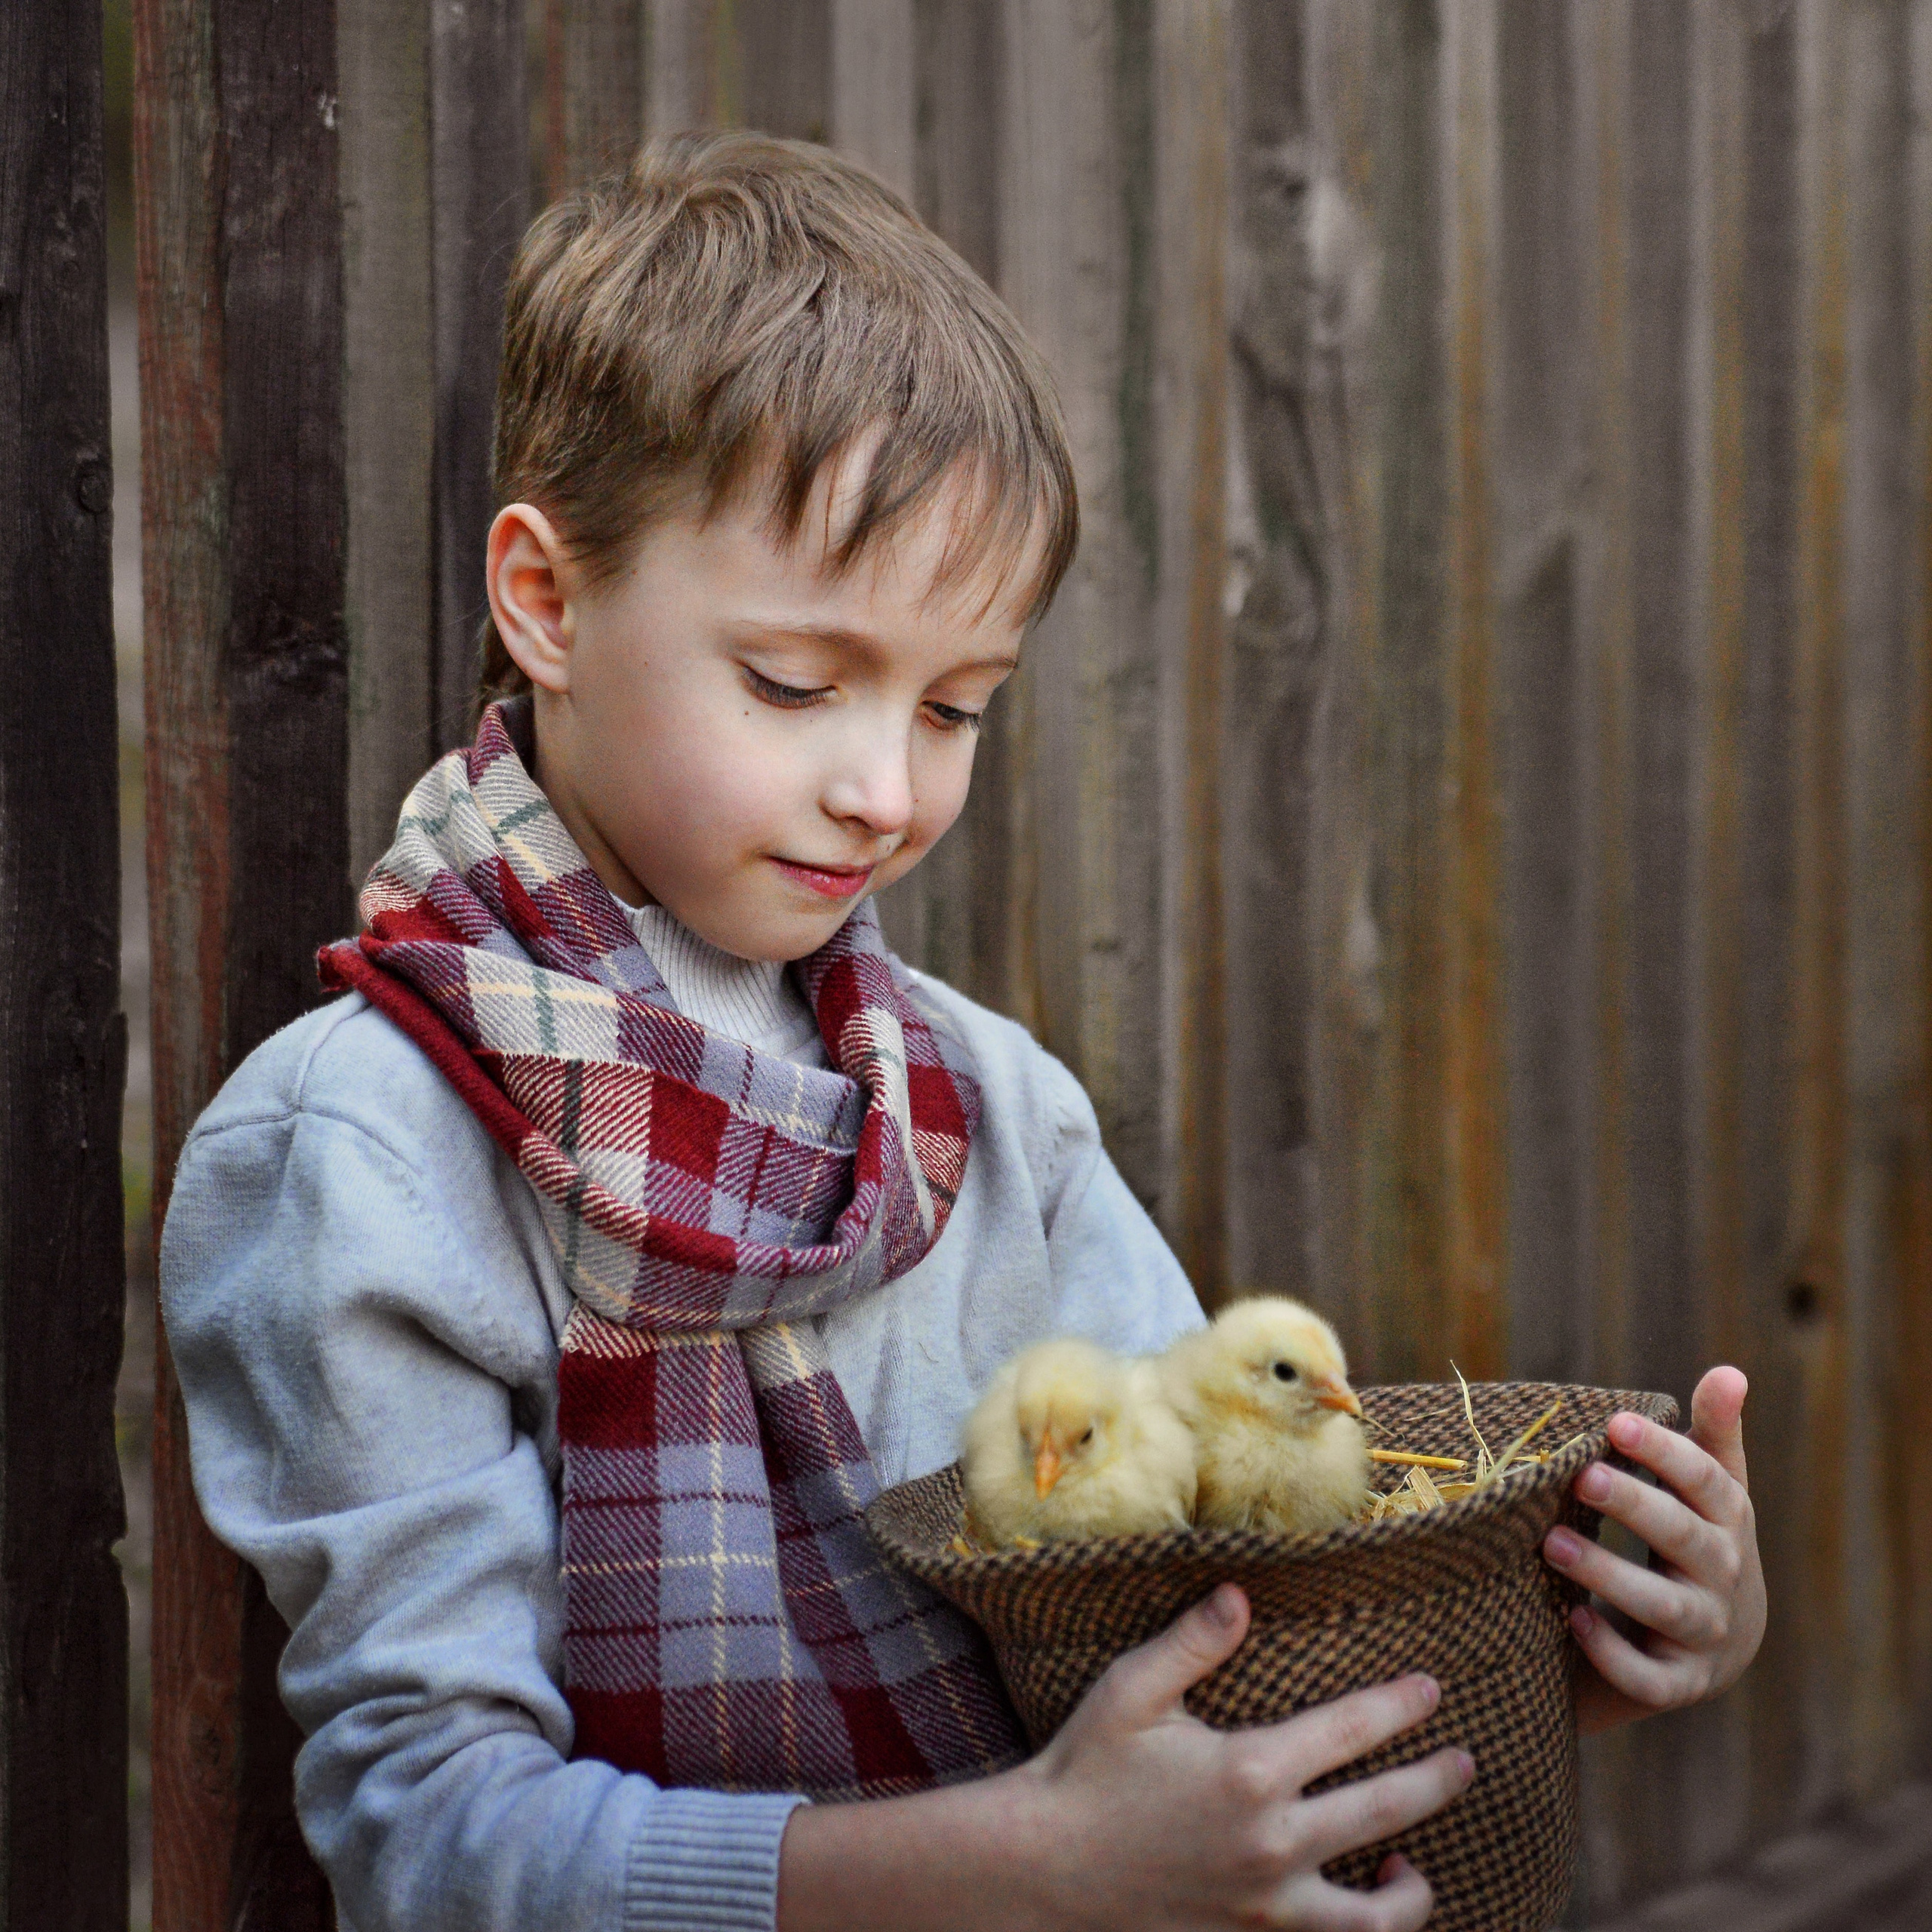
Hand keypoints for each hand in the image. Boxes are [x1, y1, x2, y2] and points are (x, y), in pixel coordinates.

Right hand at [778, 1584, 1474, 1930]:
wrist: (1045, 1869)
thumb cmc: (1086, 1769)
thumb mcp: (1132, 1690)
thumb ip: (1194, 1640)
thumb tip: (1243, 1591)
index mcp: (1249, 1770)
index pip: (1352, 1730)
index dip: (1400, 1705)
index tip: (1432, 1686)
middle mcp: (1272, 1841)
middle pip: (1384, 1811)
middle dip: (1434, 1782)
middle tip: (1465, 1761)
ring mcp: (1266, 1901)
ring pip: (1373, 1912)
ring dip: (1411, 1888)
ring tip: (1417, 1865)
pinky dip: (1362, 1931)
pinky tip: (1357, 1903)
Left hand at [1541, 1367, 1765, 1733]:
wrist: (1710, 1648)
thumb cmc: (1695, 1543)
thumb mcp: (1710, 1490)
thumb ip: (1713, 1433)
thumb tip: (1731, 1371)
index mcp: (1729, 1521)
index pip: (1706, 1480)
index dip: (1664, 1451)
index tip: (1615, 1422)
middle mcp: (1725, 1576)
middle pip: (1683, 1537)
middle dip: (1634, 1505)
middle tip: (1582, 1474)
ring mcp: (1704, 1633)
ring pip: (1663, 1606)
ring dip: (1609, 1575)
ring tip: (1553, 1543)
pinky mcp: (1678, 1683)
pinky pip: (1649, 1677)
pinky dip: (1614, 1654)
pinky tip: (1573, 1621)